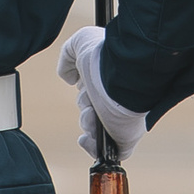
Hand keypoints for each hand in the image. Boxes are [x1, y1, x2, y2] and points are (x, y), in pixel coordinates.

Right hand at [57, 26, 149, 159]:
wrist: (124, 75)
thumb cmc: (106, 57)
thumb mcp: (81, 43)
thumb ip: (69, 55)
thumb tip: (68, 77)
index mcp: (112, 82)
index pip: (96, 93)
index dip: (84, 91)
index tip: (81, 83)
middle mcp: (118, 101)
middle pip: (92, 111)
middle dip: (84, 106)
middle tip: (89, 100)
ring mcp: (121, 120)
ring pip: (94, 130)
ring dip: (86, 123)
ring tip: (91, 114)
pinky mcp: (124, 139)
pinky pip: (105, 150)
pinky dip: (92, 146)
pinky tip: (87, 137)